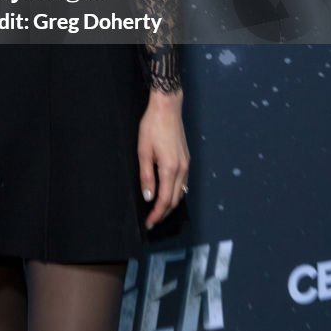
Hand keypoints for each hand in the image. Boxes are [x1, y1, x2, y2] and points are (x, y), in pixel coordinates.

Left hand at [137, 89, 189, 230]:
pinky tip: (168, 193)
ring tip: (158, 210)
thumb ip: (146, 176)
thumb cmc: (152, 126)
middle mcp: (181, 169)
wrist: (167, 108)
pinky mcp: (186, 159)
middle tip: (152, 220)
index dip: (157, 214)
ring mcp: (186, 164)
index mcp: (170, 168)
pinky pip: (183, 183)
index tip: (149, 223)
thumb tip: (148, 197)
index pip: (164, 200)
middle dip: (164, 213)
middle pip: (175, 200)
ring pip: (181, 192)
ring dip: (170, 204)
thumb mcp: (144, 151)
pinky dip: (176, 193)